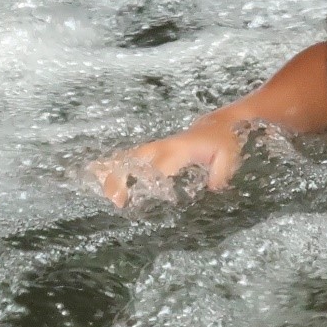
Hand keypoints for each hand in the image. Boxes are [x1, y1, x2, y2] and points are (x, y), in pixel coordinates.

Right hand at [91, 113, 247, 205]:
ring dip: (112, 169)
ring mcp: (157, 146)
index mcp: (179, 149)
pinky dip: (114, 163)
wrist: (217, 125)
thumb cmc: (224, 142)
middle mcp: (163, 146)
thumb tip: (211, 189)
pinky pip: (131, 155)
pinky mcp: (154, 149)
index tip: (140, 199)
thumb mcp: (228, 157)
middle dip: (122, 177)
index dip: (150, 182)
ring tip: (98, 188)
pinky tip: (97, 172)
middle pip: (136, 159)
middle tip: (116, 201)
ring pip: (129, 156)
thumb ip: (220, 173)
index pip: (160, 167)